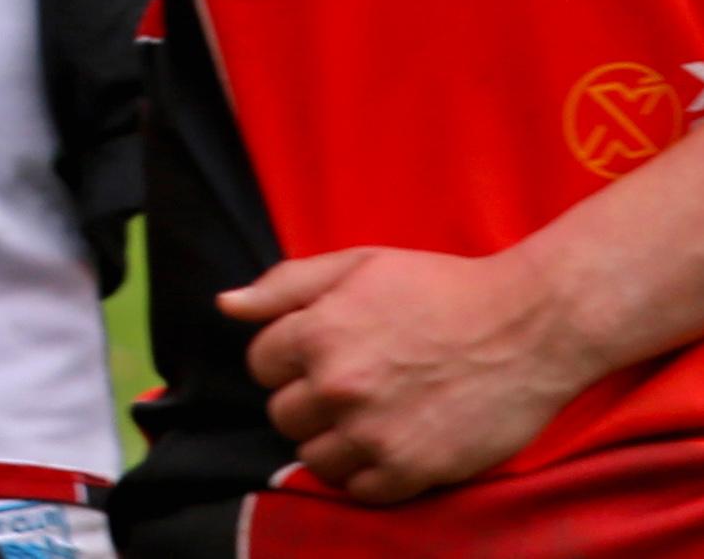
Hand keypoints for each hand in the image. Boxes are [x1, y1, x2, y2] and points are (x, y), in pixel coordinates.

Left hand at [227, 245, 587, 500]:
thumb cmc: (442, 288)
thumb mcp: (358, 265)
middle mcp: (338, 386)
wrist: (529, 327)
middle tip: (348, 390)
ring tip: (366, 422)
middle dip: (307, 403)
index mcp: (317, 333)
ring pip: (313, 458)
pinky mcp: (413, 468)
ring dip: (332, 444)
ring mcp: (374, 432)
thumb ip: (285, 285)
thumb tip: (226, 305)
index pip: (260, 365)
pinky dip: (367, 476)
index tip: (318, 357)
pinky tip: (388, 450)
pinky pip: (360, 491)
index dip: (286, 361)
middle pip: (283, 415)